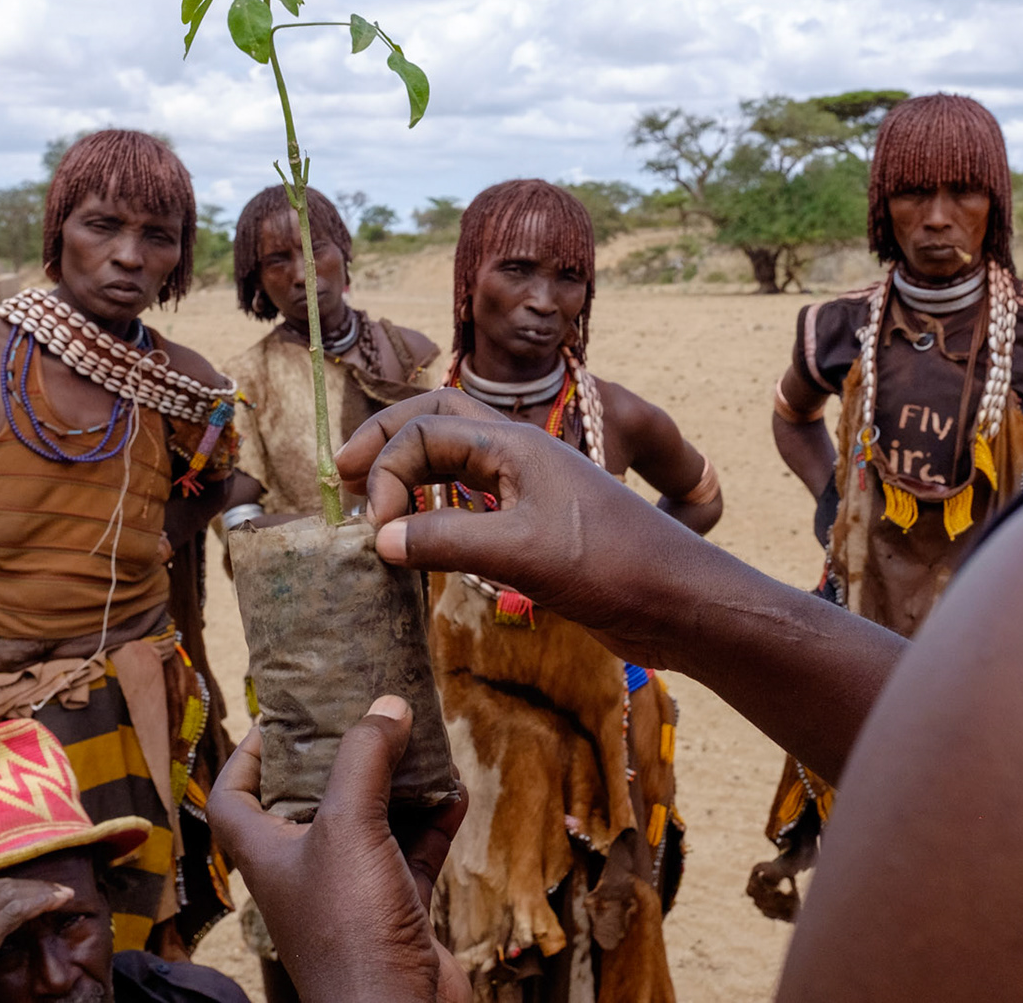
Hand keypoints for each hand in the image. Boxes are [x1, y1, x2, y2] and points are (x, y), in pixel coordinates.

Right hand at [0, 877, 74, 1002]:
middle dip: (34, 886)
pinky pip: (14, 912)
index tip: (43, 891)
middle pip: (1, 887)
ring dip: (41, 892)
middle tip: (59, 890)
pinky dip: (37, 904)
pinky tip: (53, 904)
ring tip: (63, 895)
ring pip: (10, 895)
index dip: (20, 887)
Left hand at [209, 695, 470, 1002]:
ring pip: (370, 823)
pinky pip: (412, 852)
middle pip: (310, 801)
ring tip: (419, 744)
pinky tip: (455, 794)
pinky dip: (433, 822)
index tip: (281, 718)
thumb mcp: (348, 826)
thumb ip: (364, 759)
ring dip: (396, 785)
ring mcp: (351, 893)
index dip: (248, 755)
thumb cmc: (351, 930)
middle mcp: (304, 871)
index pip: (232, 797)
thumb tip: (387, 706)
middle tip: (365, 717)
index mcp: (268, 854)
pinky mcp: (396, 909)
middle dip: (339, 758)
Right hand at [335, 390, 710, 667]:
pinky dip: (437, 507)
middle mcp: (520, 455)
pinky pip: (472, 499)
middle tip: (343, 476)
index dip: (388, 471)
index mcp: (516, 444)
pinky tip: (422, 536)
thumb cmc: (613, 566)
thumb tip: (379, 541)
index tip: (375, 528)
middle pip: (436, 420)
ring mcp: (529, 489)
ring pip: (455, 458)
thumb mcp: (521, 552)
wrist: (679, 602)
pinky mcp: (536, 527)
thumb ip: (446, 540)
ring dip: (410, 470)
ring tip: (373, 502)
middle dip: (385, 441)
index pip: (425, 432)